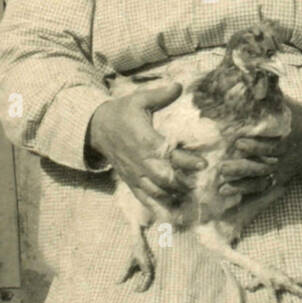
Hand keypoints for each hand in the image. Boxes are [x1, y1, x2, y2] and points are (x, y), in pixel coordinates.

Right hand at [86, 81, 205, 212]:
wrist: (98, 129)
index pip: (167, 153)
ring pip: (156, 192)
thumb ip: (160, 95)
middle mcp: (140, 161)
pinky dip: (160, 209)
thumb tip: (180, 86)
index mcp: (144, 140)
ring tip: (193, 199)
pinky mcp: (132, 183)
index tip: (203, 165)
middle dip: (183, 183)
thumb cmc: (123, 113)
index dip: (185, 160)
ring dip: (175, 197)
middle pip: (163, 178)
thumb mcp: (139, 99)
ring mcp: (135, 175)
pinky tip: (175, 217)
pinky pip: (145, 200)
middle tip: (201, 185)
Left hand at [217, 97, 301, 202]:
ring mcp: (284, 171)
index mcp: (289, 139)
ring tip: (222, 187)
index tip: (237, 142)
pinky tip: (230, 194)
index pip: (272, 146)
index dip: (255, 146)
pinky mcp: (281, 179)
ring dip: (242, 186)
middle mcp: (286, 158)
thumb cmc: (300, 116)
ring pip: (262, 182)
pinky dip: (248, 193)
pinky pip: (264, 189)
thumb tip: (250, 69)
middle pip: (264, 167)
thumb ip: (270, 91)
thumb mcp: (288, 103)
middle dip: (243, 169)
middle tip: (222, 168)